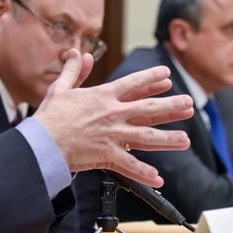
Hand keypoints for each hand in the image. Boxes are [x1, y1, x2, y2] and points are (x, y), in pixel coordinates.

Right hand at [35, 49, 193, 186]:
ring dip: (168, 139)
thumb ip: (73, 70)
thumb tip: (76, 53)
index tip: (167, 76)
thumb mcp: (61, 88)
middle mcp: (113, 114)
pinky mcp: (107, 156)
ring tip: (185, 140)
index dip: (152, 78)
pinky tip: (158, 178)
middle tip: (189, 105)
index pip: (134, 84)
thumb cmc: (50, 116)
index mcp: (103, 96)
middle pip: (148, 110)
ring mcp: (113, 136)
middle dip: (171, 107)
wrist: (42, 142)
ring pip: (147, 137)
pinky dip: (144, 174)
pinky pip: (130, 167)